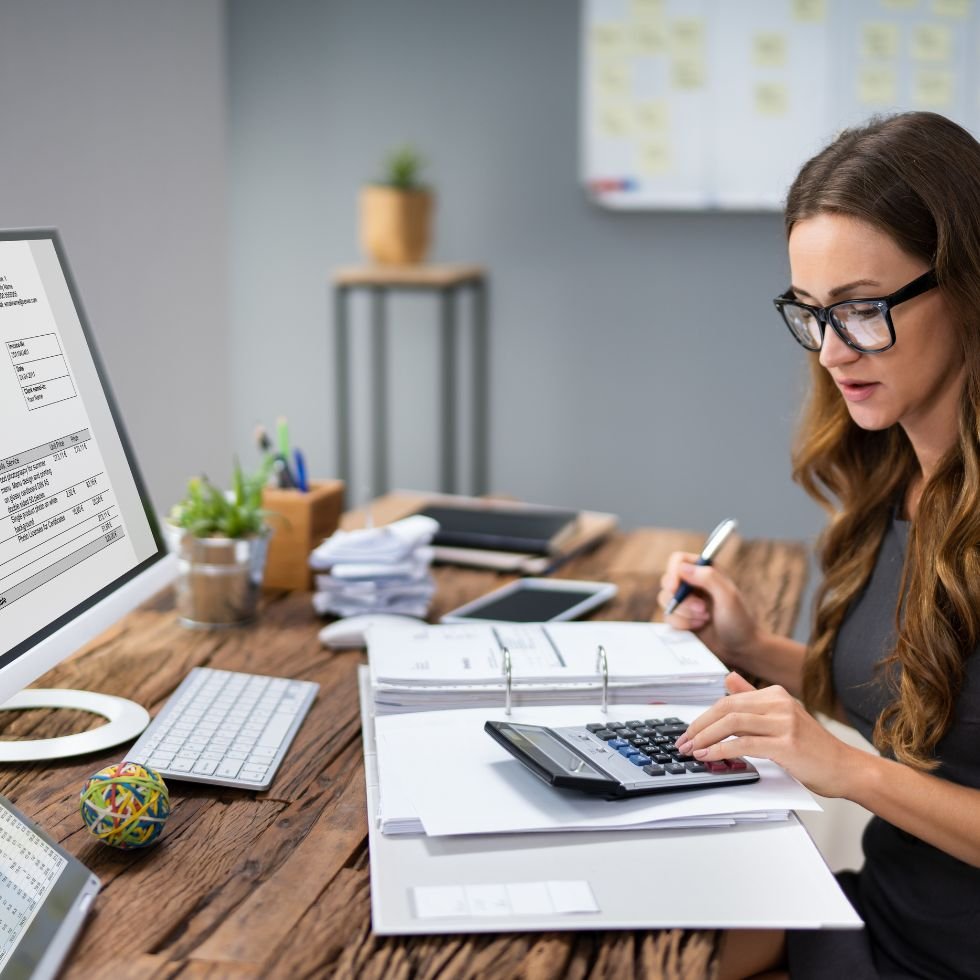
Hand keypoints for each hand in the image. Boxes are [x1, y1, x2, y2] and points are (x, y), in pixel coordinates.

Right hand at [657, 551, 759, 666]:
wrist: (740, 649)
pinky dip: (681, 624)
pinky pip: (668, 617)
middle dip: (682, 599)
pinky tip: (698, 626)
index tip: (675, 588)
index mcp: (706, 571)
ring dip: (684, 613)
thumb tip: (682, 568)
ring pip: (665, 600)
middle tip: (702, 609)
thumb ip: (708, 578)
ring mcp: (685, 601)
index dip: (673, 572)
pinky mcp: (680, 617)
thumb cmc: (740, 621)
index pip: (678, 560)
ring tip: (704, 619)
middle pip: (668, 581)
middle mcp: (693, 583)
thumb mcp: (729, 597)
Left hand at [674, 673, 858, 797]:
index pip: (728, 700)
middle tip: (683, 742)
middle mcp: (779, 703)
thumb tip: (728, 679)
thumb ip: (753, 698)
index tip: (689, 732)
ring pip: (731, 723)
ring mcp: (784, 722)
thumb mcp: (782, 716)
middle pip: (726, 708)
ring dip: (705, 737)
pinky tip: (709, 757)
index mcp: (775, 694)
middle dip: (699, 726)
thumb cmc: (813, 748)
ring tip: (692, 750)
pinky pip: (744, 744)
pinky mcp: (786, 744)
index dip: (704, 716)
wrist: (846, 768)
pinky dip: (721, 750)